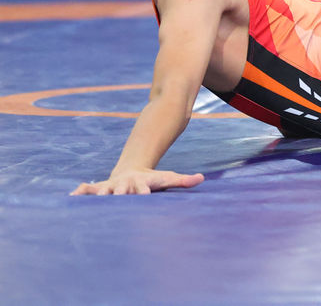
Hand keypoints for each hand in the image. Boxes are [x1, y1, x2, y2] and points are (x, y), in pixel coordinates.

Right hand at [71, 169, 204, 195]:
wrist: (132, 170)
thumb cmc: (152, 180)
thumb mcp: (167, 178)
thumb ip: (183, 180)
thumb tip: (201, 178)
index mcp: (140, 184)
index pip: (142, 189)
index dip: (142, 192)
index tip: (143, 196)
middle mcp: (124, 184)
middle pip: (120, 191)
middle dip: (117, 195)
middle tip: (115, 199)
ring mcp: (110, 186)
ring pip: (101, 191)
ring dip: (96, 195)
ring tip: (85, 199)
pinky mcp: (99, 189)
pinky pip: (86, 190)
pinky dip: (78, 193)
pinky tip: (69, 199)